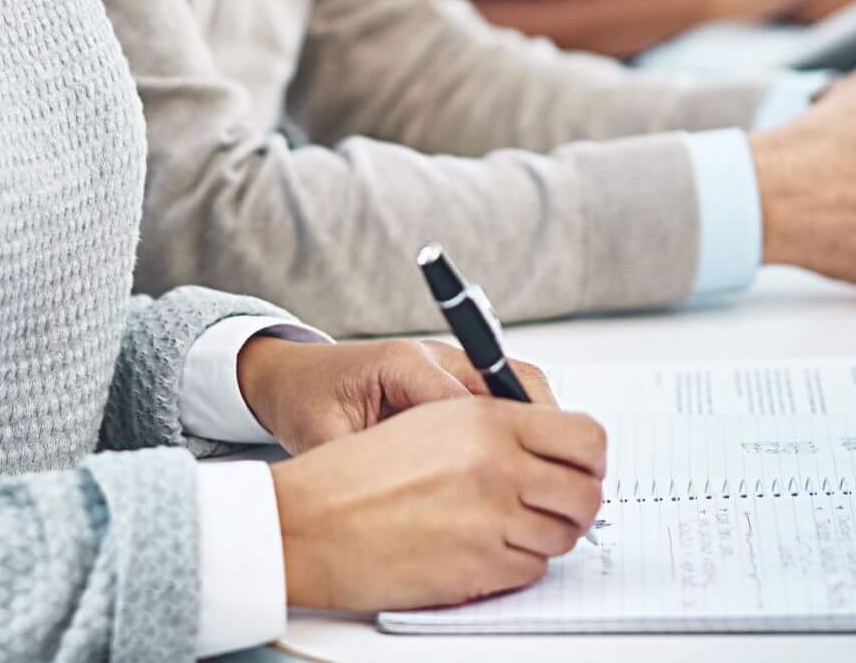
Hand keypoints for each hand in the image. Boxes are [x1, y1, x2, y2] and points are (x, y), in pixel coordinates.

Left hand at [236, 335, 555, 453]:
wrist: (296, 375)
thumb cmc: (308, 400)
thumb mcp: (324, 436)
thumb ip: (358, 462)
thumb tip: (392, 499)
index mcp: (401, 363)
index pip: (462, 401)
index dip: (493, 440)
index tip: (515, 478)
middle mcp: (435, 355)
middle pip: (508, 379)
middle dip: (537, 425)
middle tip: (559, 472)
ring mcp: (450, 362)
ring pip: (516, 383)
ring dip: (537, 422)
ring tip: (551, 471)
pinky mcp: (456, 377)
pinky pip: (504, 394)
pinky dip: (522, 423)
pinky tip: (527, 462)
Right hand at [271, 397, 607, 610]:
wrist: (310, 522)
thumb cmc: (359, 471)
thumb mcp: (431, 419)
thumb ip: (496, 422)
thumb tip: (550, 443)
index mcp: (488, 421)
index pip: (586, 436)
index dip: (591, 456)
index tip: (580, 464)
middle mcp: (498, 468)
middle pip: (587, 492)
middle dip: (579, 501)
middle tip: (558, 501)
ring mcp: (491, 522)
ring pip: (563, 535)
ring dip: (548, 533)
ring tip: (515, 525)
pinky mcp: (478, 569)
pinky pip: (532, 569)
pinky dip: (520, 562)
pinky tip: (488, 547)